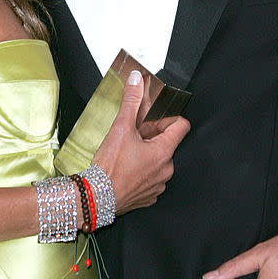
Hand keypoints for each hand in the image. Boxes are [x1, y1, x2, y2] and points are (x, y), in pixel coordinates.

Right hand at [94, 71, 189, 213]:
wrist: (95, 198)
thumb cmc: (109, 168)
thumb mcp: (120, 128)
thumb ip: (131, 101)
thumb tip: (136, 80)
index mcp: (164, 152)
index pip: (182, 127)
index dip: (170, 118)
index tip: (159, 118)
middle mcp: (166, 170)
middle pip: (167, 145)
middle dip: (153, 138)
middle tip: (134, 135)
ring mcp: (158, 186)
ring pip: (158, 163)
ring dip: (147, 156)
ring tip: (127, 153)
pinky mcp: (148, 198)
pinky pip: (150, 180)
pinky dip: (140, 173)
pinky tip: (126, 169)